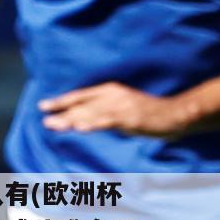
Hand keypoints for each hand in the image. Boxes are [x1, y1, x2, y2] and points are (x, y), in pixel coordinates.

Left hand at [39, 82, 185, 135]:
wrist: (175, 114)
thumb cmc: (152, 115)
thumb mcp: (125, 110)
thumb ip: (107, 114)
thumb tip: (88, 122)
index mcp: (111, 91)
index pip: (81, 96)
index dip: (62, 101)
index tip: (44, 106)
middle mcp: (113, 95)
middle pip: (81, 104)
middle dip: (61, 111)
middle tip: (43, 117)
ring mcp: (121, 106)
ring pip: (90, 113)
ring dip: (70, 119)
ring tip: (53, 124)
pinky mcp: (129, 117)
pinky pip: (106, 121)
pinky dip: (92, 124)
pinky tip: (79, 128)